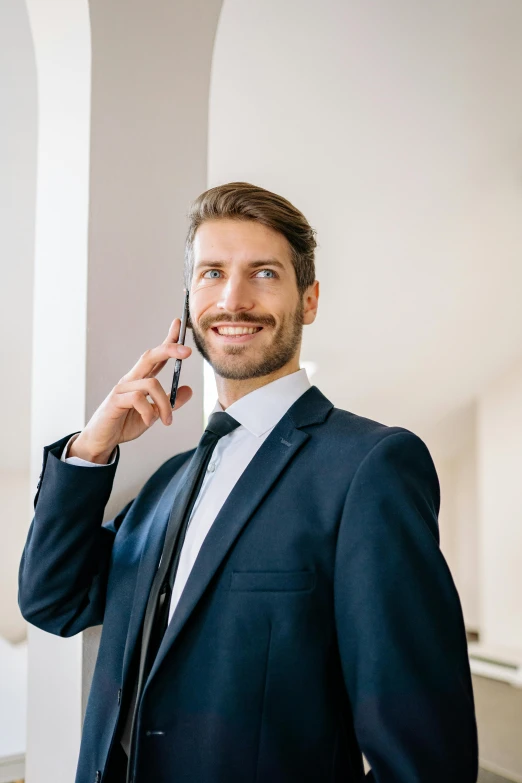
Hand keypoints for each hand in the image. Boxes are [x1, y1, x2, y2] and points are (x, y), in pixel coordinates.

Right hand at [69, 319, 192, 462]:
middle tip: (187, 352)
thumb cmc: (124, 424)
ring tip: (166, 421)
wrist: (102, 441)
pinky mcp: (115, 400)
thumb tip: (189, 390)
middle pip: (150, 356)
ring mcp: (122, 388)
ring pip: (151, 384)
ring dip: (165, 404)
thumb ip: (170, 402)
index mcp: (140, 380)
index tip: (178, 324)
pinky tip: (149, 422)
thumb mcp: (154, 414)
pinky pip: (138, 399)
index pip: (155, 357)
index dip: (168, 340)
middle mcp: (130, 380)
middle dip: (169, 350)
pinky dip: (149, 413)